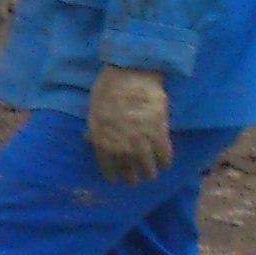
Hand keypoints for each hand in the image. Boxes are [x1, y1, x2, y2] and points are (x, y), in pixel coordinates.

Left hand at [85, 66, 172, 183]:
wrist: (130, 75)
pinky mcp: (160, 135)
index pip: (108, 169)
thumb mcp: (93, 112)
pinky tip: (164, 163)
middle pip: (130, 173)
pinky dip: (165, 162)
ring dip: (149, 173)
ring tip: (150, 173)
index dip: (113, 175)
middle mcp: (122, 147)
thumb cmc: (107, 89)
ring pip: (149, 169)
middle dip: (132, 177)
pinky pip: (165, 157)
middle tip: (135, 178)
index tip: (117, 179)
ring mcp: (142, 143)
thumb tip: (90, 140)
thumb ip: (94, 130)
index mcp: (102, 142)